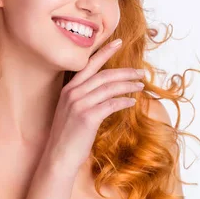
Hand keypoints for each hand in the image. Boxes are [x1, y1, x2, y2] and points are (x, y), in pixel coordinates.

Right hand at [42, 39, 144, 174]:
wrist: (58, 156)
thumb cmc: (68, 136)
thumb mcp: (71, 111)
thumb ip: (84, 97)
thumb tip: (106, 91)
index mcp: (68, 89)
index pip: (89, 65)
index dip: (104, 52)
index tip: (118, 42)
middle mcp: (72, 93)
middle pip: (103, 75)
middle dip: (125, 71)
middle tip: (141, 72)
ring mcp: (79, 104)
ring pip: (109, 88)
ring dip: (127, 85)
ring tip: (140, 85)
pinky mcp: (87, 117)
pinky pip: (111, 104)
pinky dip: (123, 101)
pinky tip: (132, 102)